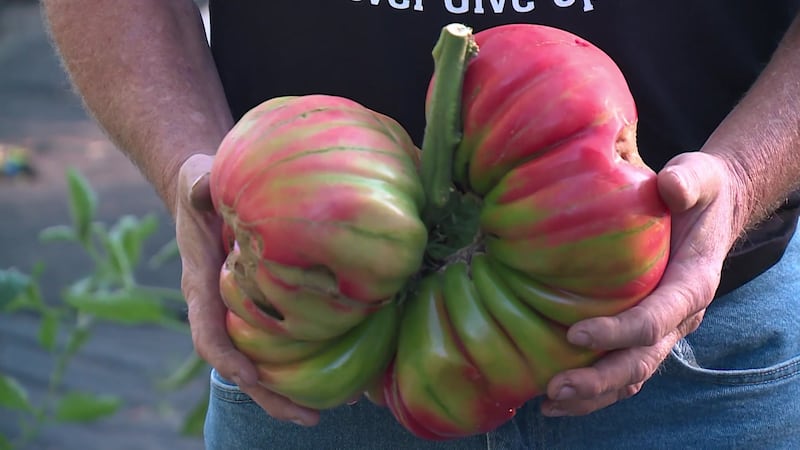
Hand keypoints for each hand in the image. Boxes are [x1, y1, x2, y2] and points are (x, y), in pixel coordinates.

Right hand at [176, 154, 320, 425]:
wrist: (209, 194)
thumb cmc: (203, 190)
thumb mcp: (198, 181)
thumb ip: (198, 188)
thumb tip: (201, 189)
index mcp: (201, 287)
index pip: (207, 333)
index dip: (226, 358)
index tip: (250, 377)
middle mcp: (220, 309)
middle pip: (239, 366)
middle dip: (269, 397)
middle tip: (307, 418)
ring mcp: (242, 313)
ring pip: (261, 364)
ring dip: (289, 393)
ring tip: (326, 414)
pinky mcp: (263, 307)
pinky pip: (280, 343)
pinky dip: (303, 364)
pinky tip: (340, 374)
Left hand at [541, 151, 742, 416]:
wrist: (710, 210)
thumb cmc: (698, 192)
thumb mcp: (698, 176)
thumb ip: (688, 181)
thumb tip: (671, 187)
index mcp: (693, 283)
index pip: (657, 318)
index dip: (620, 331)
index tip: (575, 334)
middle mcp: (681, 317)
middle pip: (642, 360)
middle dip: (599, 380)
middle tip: (554, 387)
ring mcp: (664, 329)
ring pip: (632, 375)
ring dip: (593, 394)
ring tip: (548, 403)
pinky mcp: (644, 332)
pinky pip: (622, 368)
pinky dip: (594, 388)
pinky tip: (555, 394)